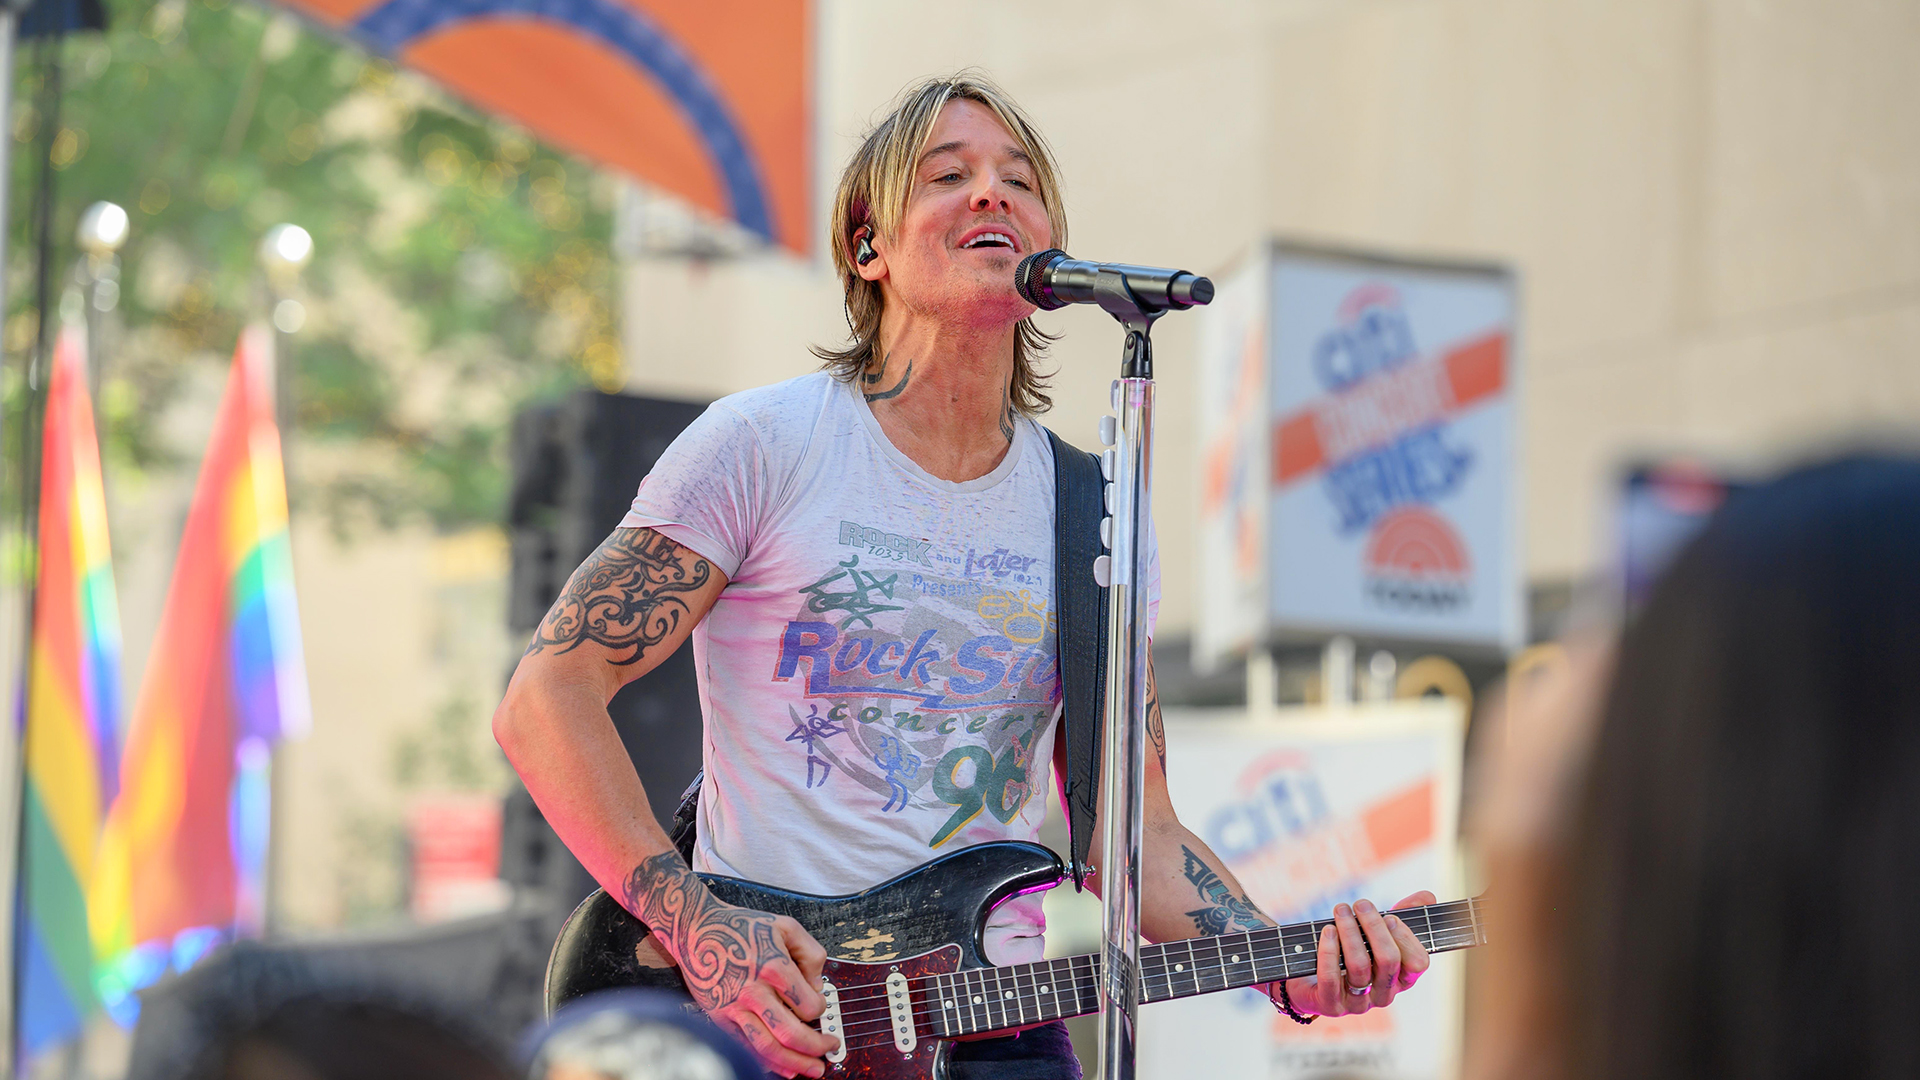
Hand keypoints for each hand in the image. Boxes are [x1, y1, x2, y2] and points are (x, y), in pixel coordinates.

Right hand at [681, 905, 836, 1076]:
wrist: (696, 929)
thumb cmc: (740, 927)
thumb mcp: (786, 926)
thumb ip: (811, 954)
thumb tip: (817, 985)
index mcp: (773, 967)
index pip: (809, 1005)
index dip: (822, 1010)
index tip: (820, 1007)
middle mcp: (753, 991)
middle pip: (791, 1034)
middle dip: (816, 1048)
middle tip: (830, 1048)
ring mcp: (734, 1008)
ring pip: (768, 1048)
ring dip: (795, 1063)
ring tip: (813, 1069)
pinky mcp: (720, 1018)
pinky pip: (746, 1048)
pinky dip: (767, 1063)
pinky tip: (783, 1068)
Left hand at [1272, 891, 1435, 1018]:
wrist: (1311, 982)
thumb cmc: (1351, 952)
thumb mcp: (1377, 934)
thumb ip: (1404, 914)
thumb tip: (1427, 896)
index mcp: (1401, 979)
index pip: (1418, 963)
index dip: (1406, 938)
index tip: (1390, 916)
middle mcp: (1384, 994)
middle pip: (1389, 960)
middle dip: (1375, 927)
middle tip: (1361, 904)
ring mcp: (1358, 1003)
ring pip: (1359, 966)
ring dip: (1349, 932)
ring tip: (1341, 909)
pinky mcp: (1331, 1005)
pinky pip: (1331, 979)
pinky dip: (1329, 951)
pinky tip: (1327, 931)